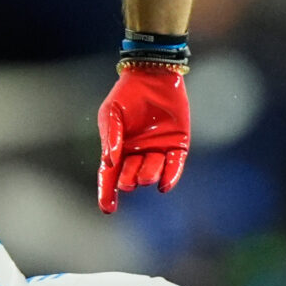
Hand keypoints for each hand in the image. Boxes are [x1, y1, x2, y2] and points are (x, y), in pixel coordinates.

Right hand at [98, 64, 188, 213]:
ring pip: (152, 173)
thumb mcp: (111, 113)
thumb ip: (110, 136)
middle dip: (129, 181)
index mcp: (118, 149)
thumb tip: (110, 162)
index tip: (108, 209)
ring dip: (148, 176)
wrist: (153, 75)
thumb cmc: (127, 94)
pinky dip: (170, 176)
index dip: (107, 193)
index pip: (110, 176)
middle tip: (128, 181)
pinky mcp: (177, 145)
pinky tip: (164, 185)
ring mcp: (157, 150)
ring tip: (145, 173)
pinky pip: (174, 166)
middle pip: (131, 176)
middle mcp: (137, 153)